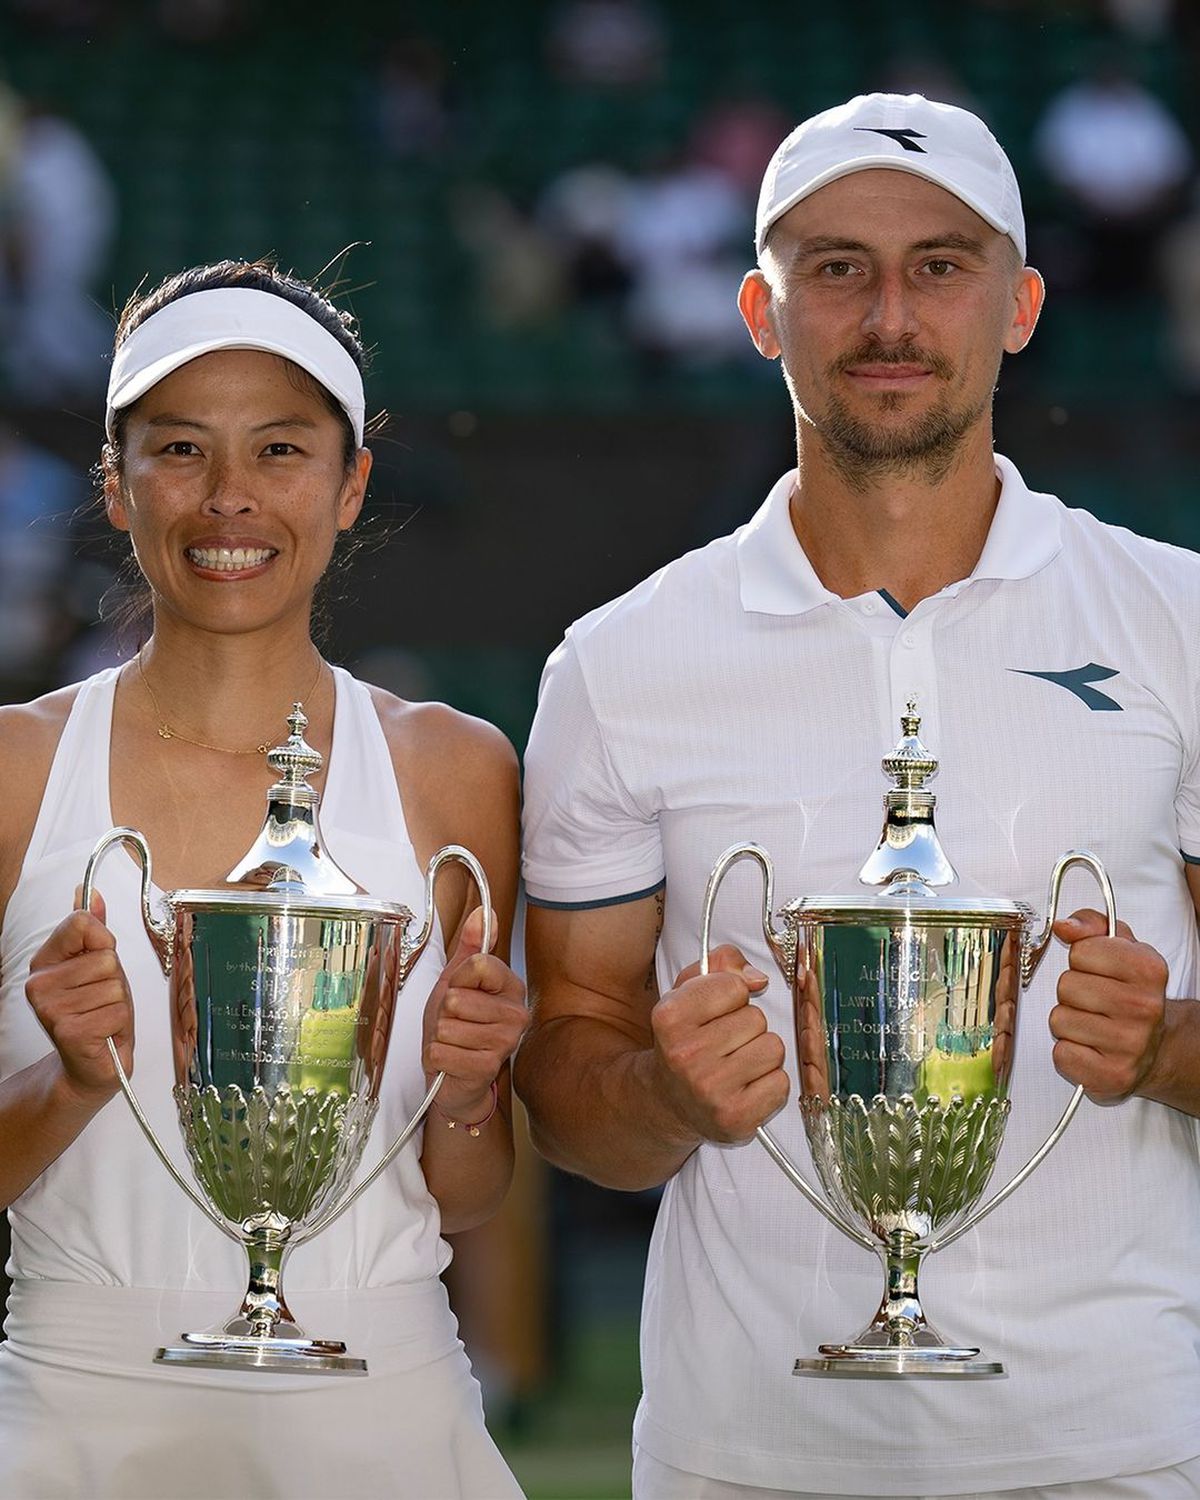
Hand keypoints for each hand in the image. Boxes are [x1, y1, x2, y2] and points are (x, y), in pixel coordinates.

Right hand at [25, 889, 134, 1106]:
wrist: (91, 1065)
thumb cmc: (97, 1013)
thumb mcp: (99, 966)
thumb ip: (93, 929)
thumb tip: (88, 891)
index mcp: (44, 961)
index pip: (81, 922)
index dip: (103, 942)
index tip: (98, 964)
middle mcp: (38, 983)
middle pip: (106, 958)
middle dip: (115, 980)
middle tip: (102, 1001)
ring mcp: (51, 1009)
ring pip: (114, 985)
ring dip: (118, 1004)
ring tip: (102, 1017)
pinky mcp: (69, 1031)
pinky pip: (117, 1010)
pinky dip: (119, 1024)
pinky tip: (103, 1034)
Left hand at [422, 907, 527, 1120]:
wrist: (454, 1076)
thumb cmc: (457, 1025)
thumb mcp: (458, 981)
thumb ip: (471, 945)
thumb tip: (483, 911)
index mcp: (512, 986)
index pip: (477, 964)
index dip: (457, 978)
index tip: (460, 990)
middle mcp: (516, 1014)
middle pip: (456, 998)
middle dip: (443, 1014)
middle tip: (454, 1023)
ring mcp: (505, 1042)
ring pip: (446, 1027)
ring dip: (439, 1037)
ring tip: (452, 1043)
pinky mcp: (487, 1067)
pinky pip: (441, 1052)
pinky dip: (436, 1058)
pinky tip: (450, 1061)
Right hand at [651, 944, 788, 1143]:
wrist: (670, 1101)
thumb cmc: (687, 1040)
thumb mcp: (689, 992)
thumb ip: (722, 963)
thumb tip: (758, 978)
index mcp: (669, 1017)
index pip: (733, 986)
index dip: (731, 996)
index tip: (715, 1012)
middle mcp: (685, 1055)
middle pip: (756, 1018)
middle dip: (747, 1027)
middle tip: (724, 1043)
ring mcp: (710, 1090)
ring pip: (773, 1048)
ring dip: (761, 1053)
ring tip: (737, 1063)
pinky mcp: (735, 1118)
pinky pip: (781, 1083)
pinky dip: (769, 1083)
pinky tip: (746, 1087)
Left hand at [1048, 907, 1167, 1103]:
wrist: (1154, 1049)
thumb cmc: (1130, 994)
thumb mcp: (1120, 948)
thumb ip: (1090, 924)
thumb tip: (1063, 926)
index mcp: (1148, 970)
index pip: (1081, 951)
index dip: (1082, 959)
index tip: (1098, 970)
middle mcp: (1144, 1007)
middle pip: (1066, 985)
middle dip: (1072, 992)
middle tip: (1094, 1001)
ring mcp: (1130, 1045)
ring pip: (1059, 1019)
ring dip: (1068, 1022)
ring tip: (1092, 1024)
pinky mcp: (1112, 1075)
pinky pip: (1062, 1054)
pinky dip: (1069, 1051)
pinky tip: (1090, 1047)